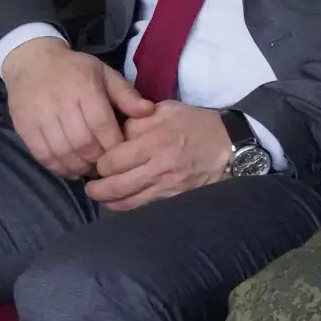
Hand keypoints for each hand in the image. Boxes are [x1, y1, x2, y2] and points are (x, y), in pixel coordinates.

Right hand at [2, 39, 152, 178]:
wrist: (31, 62)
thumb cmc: (75, 70)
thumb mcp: (104, 73)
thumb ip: (126, 94)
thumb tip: (149, 112)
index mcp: (85, 88)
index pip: (102, 124)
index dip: (114, 144)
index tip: (123, 154)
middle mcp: (61, 103)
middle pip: (83, 142)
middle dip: (98, 159)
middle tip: (108, 166)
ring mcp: (40, 116)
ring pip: (62, 151)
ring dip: (79, 166)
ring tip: (90, 169)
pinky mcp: (24, 127)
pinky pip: (42, 154)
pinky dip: (57, 167)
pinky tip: (69, 169)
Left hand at [84, 100, 231, 210]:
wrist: (228, 146)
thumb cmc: (195, 124)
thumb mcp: (166, 110)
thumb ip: (136, 120)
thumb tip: (112, 133)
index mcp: (156, 141)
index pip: (112, 161)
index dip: (99, 163)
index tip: (98, 161)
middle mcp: (160, 167)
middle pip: (115, 186)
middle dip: (97, 188)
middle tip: (91, 185)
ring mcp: (168, 187)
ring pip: (126, 203)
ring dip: (109, 201)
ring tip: (102, 196)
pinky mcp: (175, 200)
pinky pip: (143, 209)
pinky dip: (128, 207)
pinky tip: (122, 202)